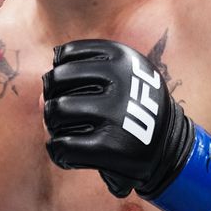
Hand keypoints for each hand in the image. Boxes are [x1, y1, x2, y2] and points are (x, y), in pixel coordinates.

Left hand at [42, 39, 210, 210]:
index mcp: (121, 56)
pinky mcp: (110, 146)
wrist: (170, 149)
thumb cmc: (133, 110)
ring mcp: (115, 113)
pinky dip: (58, 152)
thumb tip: (40, 99)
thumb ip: (77, 77)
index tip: (73, 90)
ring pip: (55, 111)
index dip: (62, 75)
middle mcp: (120, 80)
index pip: (65, 56)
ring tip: (67, 134)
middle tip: (64, 116)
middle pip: (55, 81)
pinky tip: (69, 154)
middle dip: (53, 99)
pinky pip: (61, 146)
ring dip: (54, 126)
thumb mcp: (120, 76)